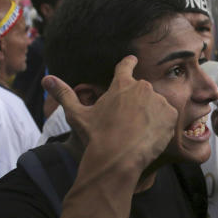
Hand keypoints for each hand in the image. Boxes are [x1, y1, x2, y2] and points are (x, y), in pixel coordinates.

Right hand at [42, 55, 177, 173]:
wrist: (118, 157)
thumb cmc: (97, 136)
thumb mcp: (77, 114)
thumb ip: (64, 94)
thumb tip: (46, 79)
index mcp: (122, 84)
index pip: (126, 66)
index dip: (129, 62)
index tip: (133, 59)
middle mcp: (143, 88)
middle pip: (142, 91)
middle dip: (138, 102)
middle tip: (130, 121)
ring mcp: (159, 100)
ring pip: (156, 104)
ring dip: (151, 114)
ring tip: (139, 131)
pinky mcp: (171, 115)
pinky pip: (169, 117)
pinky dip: (162, 124)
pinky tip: (151, 135)